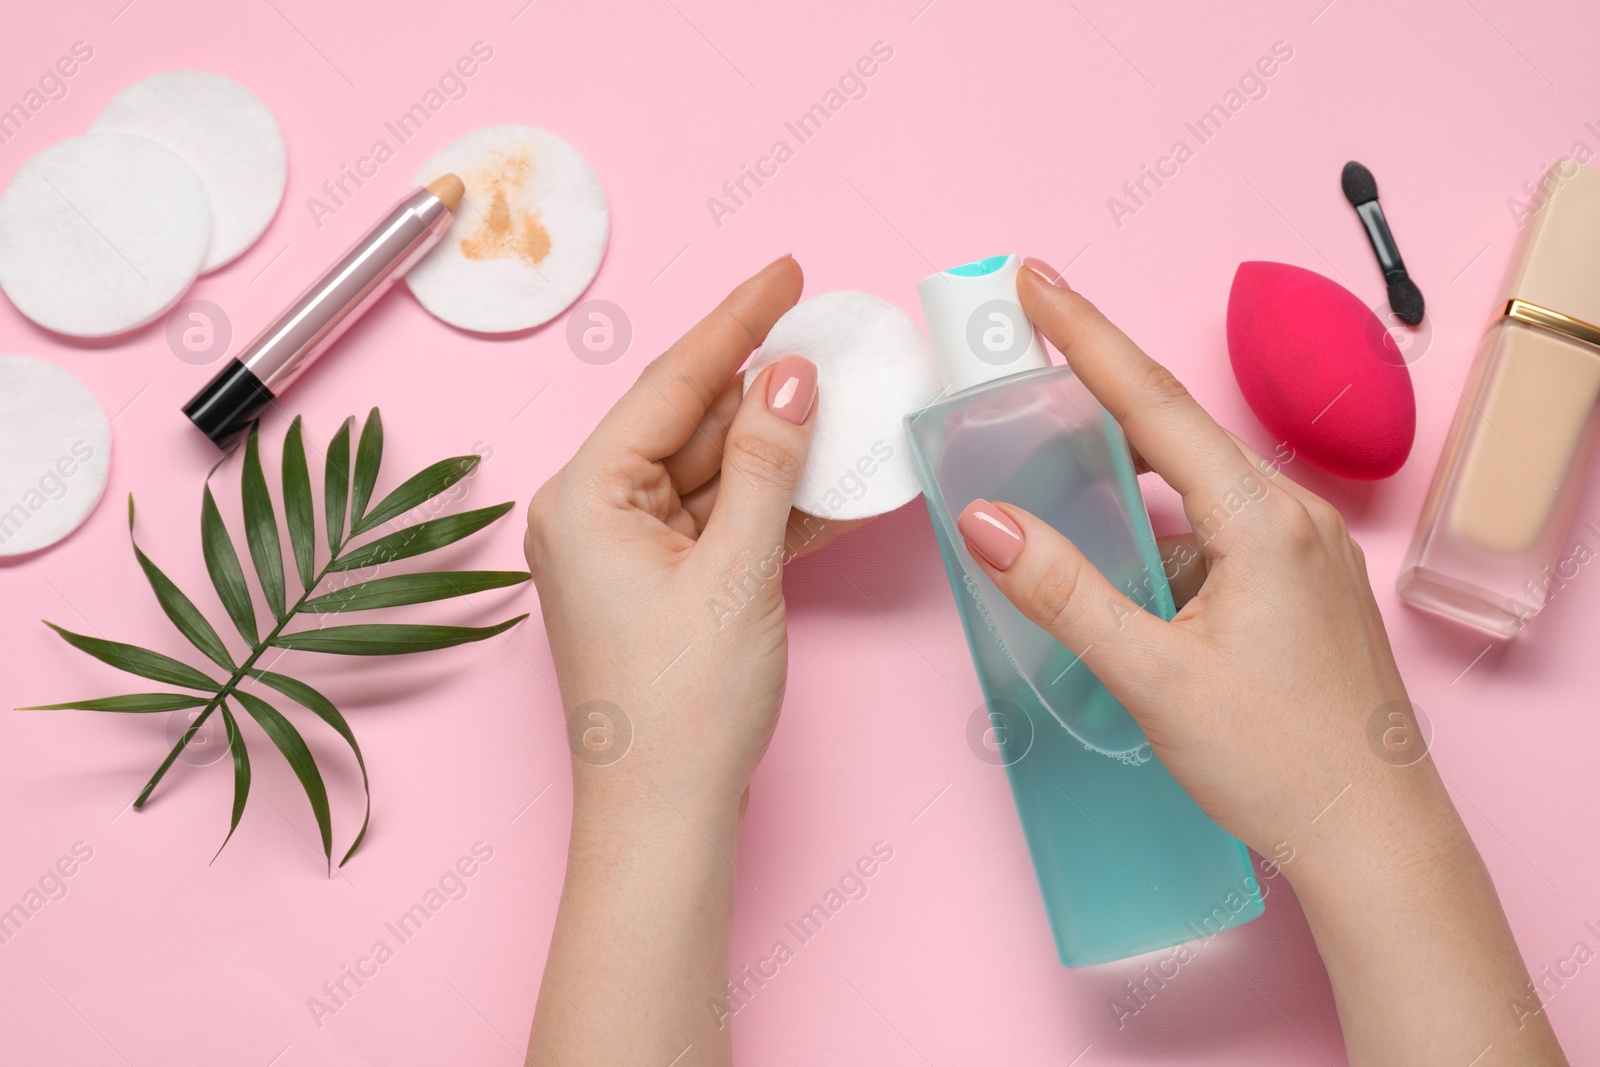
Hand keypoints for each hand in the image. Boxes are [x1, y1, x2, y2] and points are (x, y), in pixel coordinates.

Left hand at [525, 254, 841, 812]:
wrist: (665, 815)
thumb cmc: (681, 706)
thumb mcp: (736, 569)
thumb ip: (764, 462)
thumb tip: (789, 378)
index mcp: (584, 496)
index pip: (669, 383)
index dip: (735, 322)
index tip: (783, 272)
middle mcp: (591, 513)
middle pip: (688, 421)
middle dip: (762, 385)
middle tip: (827, 337)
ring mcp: (624, 551)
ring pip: (710, 470)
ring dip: (775, 446)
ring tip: (843, 404)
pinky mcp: (658, 584)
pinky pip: (718, 520)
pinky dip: (770, 504)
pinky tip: (830, 482)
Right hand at [960, 260, 1431, 865]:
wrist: (1374, 836)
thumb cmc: (1276, 759)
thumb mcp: (1152, 674)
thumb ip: (1065, 592)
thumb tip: (987, 520)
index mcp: (1260, 520)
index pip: (1153, 403)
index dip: (1086, 335)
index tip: (1037, 280)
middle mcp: (1292, 516)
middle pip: (1175, 431)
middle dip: (1098, 391)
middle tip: (1032, 348)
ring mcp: (1305, 550)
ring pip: (1196, 485)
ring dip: (1128, 474)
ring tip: (1063, 475)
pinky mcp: (1303, 584)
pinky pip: (1219, 527)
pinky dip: (1163, 526)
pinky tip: (1130, 564)